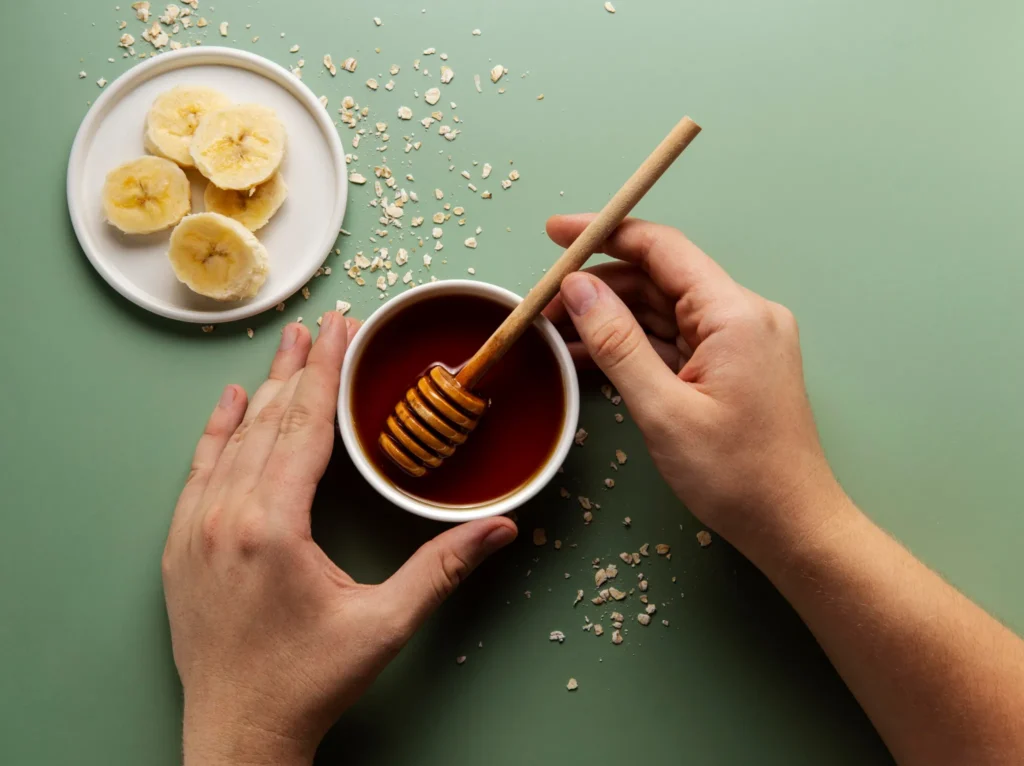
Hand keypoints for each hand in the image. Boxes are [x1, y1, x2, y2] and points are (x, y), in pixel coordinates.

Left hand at [162, 313, 517, 765]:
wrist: (237, 734)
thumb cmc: (306, 682)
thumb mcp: (383, 625)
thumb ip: (442, 569)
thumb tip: (502, 528)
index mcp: (272, 526)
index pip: (306, 427)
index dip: (328, 373)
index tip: (341, 330)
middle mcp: (225, 517)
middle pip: (270, 421)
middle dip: (301, 368)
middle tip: (324, 324)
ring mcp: (194, 529)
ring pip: (233, 440)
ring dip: (264, 390)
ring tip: (287, 347)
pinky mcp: (180, 546)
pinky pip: (198, 470)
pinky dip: (216, 431)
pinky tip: (228, 403)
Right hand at [545, 214, 844, 553]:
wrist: (792, 526)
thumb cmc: (737, 476)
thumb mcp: (663, 411)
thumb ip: (617, 342)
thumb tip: (578, 289)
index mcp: (734, 314)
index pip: (662, 248)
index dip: (604, 234)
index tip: (555, 234)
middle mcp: (743, 316)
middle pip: (659, 279)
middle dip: (599, 288)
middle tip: (543, 308)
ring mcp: (740, 341)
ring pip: (663, 311)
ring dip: (611, 320)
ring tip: (555, 336)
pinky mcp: (733, 366)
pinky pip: (675, 341)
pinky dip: (634, 346)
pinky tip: (590, 358)